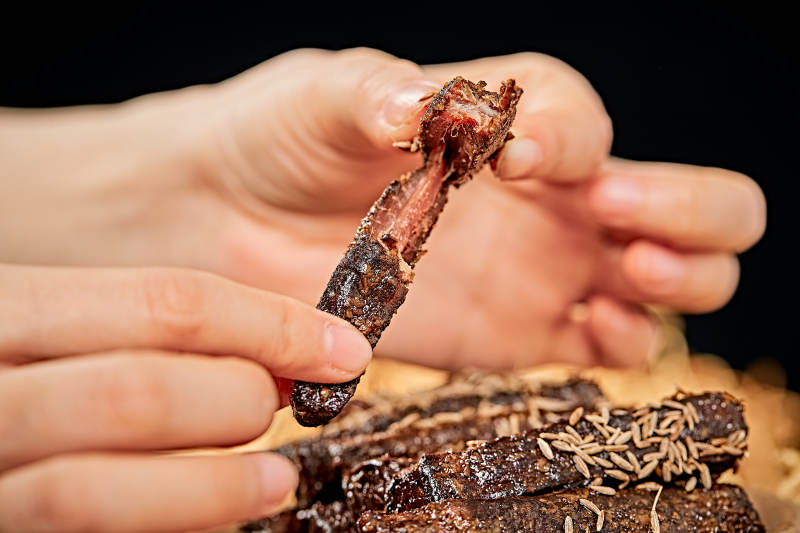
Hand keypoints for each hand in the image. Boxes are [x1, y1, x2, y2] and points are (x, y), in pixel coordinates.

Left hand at [0, 48, 765, 369]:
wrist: (235, 219)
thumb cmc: (282, 138)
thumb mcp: (325, 98)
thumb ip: (382, 95)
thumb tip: (427, 108)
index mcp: (514, 119)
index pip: (589, 123)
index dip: (572, 142)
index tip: (511, 162)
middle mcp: (550, 198)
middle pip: (690, 200)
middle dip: (688, 210)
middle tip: (618, 219)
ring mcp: (546, 273)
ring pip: (675, 280)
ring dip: (681, 280)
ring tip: (625, 277)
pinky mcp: (523, 338)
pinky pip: (611, 347)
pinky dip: (626, 346)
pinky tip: (592, 335)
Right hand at [0, 265, 370, 531]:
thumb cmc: (28, 359)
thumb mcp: (58, 317)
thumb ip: (144, 324)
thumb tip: (284, 347)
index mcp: (9, 307)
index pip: (166, 304)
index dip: (273, 328)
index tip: (341, 349)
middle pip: (139, 393)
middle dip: (241, 400)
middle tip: (285, 403)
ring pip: (93, 491)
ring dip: (215, 487)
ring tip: (278, 478)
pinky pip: (82, 532)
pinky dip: (174, 521)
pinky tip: (221, 512)